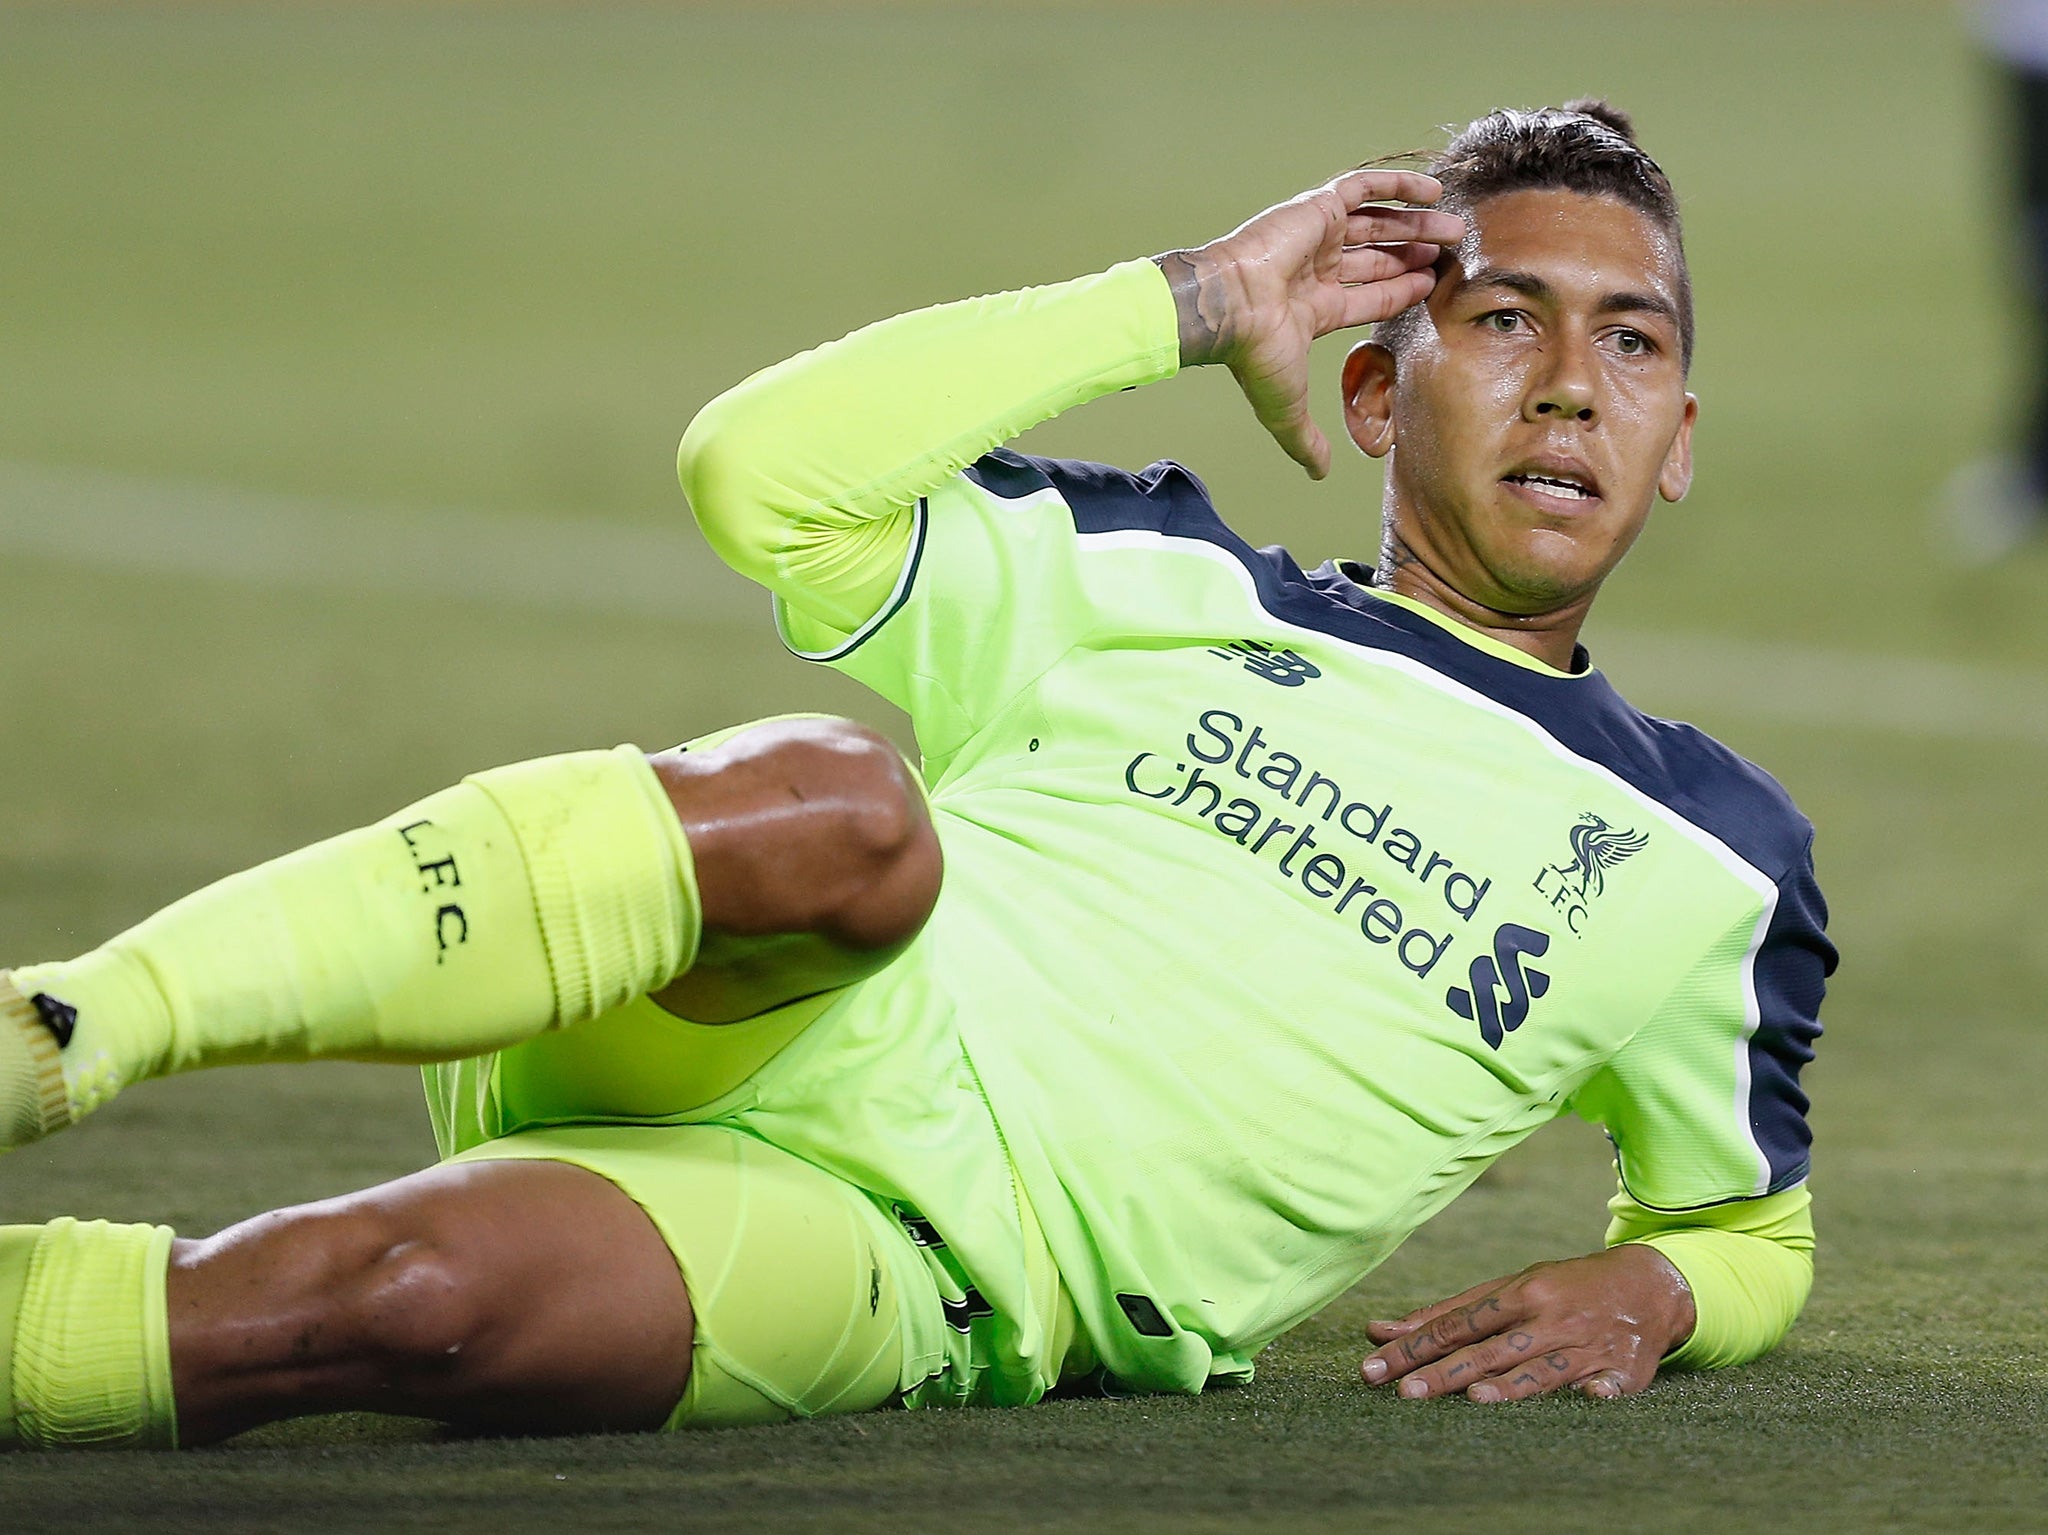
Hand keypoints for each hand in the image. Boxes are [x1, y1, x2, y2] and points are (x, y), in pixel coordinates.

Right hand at [1155, 170, 1464, 478]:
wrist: (1229, 307)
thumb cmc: (1254, 354)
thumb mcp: (1286, 407)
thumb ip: (1305, 439)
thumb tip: (1319, 475)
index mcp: (1311, 307)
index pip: (1366, 296)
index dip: (1400, 292)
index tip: (1432, 286)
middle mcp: (1314, 269)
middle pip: (1376, 258)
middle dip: (1413, 255)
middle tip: (1452, 252)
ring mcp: (1315, 236)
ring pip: (1376, 224)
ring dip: (1414, 225)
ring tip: (1453, 226)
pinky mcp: (1317, 208)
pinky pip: (1364, 187)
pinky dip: (1398, 186)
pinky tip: (1433, 191)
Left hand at [1358, 1244, 1696, 1402]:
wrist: (1647, 1285)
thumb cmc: (1561, 1289)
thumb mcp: (1508, 1289)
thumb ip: (1447, 1314)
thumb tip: (1379, 1331)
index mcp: (1519, 1295)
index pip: (1456, 1325)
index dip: (1413, 1346)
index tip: (1374, 1367)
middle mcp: (1549, 1319)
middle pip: (1489, 1350)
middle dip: (1445, 1373)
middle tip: (1403, 1392)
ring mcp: (1587, 1345)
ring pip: (1543, 1370)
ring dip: (1512, 1385)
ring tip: (1476, 1399)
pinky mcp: (1625, 1370)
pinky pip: (1611, 1384)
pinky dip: (1601, 1391)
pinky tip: (1591, 1398)